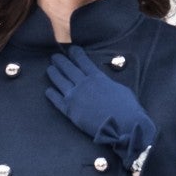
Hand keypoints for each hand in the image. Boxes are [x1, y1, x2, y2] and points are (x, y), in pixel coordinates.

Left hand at [45, 44, 155, 168]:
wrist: (123, 126)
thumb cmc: (128, 109)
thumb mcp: (121, 89)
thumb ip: (109, 84)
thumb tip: (105, 84)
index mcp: (97, 77)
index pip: (83, 61)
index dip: (75, 53)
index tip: (71, 49)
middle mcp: (84, 84)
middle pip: (68, 68)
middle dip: (61, 61)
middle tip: (54, 57)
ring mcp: (75, 97)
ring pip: (60, 81)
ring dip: (54, 74)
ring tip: (50, 69)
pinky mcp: (70, 111)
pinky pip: (57, 101)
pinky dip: (51, 95)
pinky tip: (48, 91)